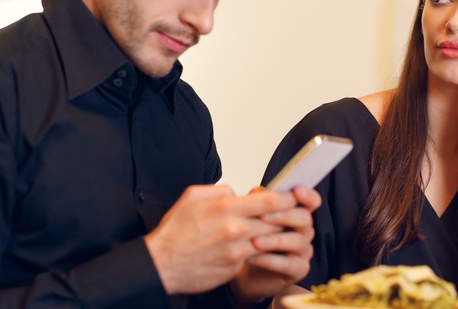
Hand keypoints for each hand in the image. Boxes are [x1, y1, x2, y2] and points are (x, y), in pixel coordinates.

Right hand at [144, 184, 297, 294]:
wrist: (162, 265)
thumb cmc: (174, 233)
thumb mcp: (192, 197)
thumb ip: (219, 191)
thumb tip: (236, 193)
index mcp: (226, 209)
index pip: (270, 201)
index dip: (288, 197)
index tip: (295, 194)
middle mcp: (235, 230)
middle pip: (277, 221)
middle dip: (288, 216)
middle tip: (295, 211)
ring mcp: (237, 251)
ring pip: (270, 240)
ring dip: (277, 234)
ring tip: (279, 228)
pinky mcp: (236, 267)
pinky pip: (256, 255)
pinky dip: (262, 250)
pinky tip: (260, 245)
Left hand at [230, 186, 321, 305]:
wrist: (242, 268)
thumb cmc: (251, 238)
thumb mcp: (252, 216)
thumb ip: (258, 201)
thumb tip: (258, 191)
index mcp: (296, 212)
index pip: (311, 201)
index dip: (308, 195)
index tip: (297, 191)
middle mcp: (304, 230)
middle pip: (305, 218)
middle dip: (284, 216)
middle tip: (262, 217)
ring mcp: (303, 251)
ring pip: (297, 241)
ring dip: (274, 240)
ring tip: (254, 241)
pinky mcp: (298, 270)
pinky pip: (289, 264)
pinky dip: (270, 260)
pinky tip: (253, 257)